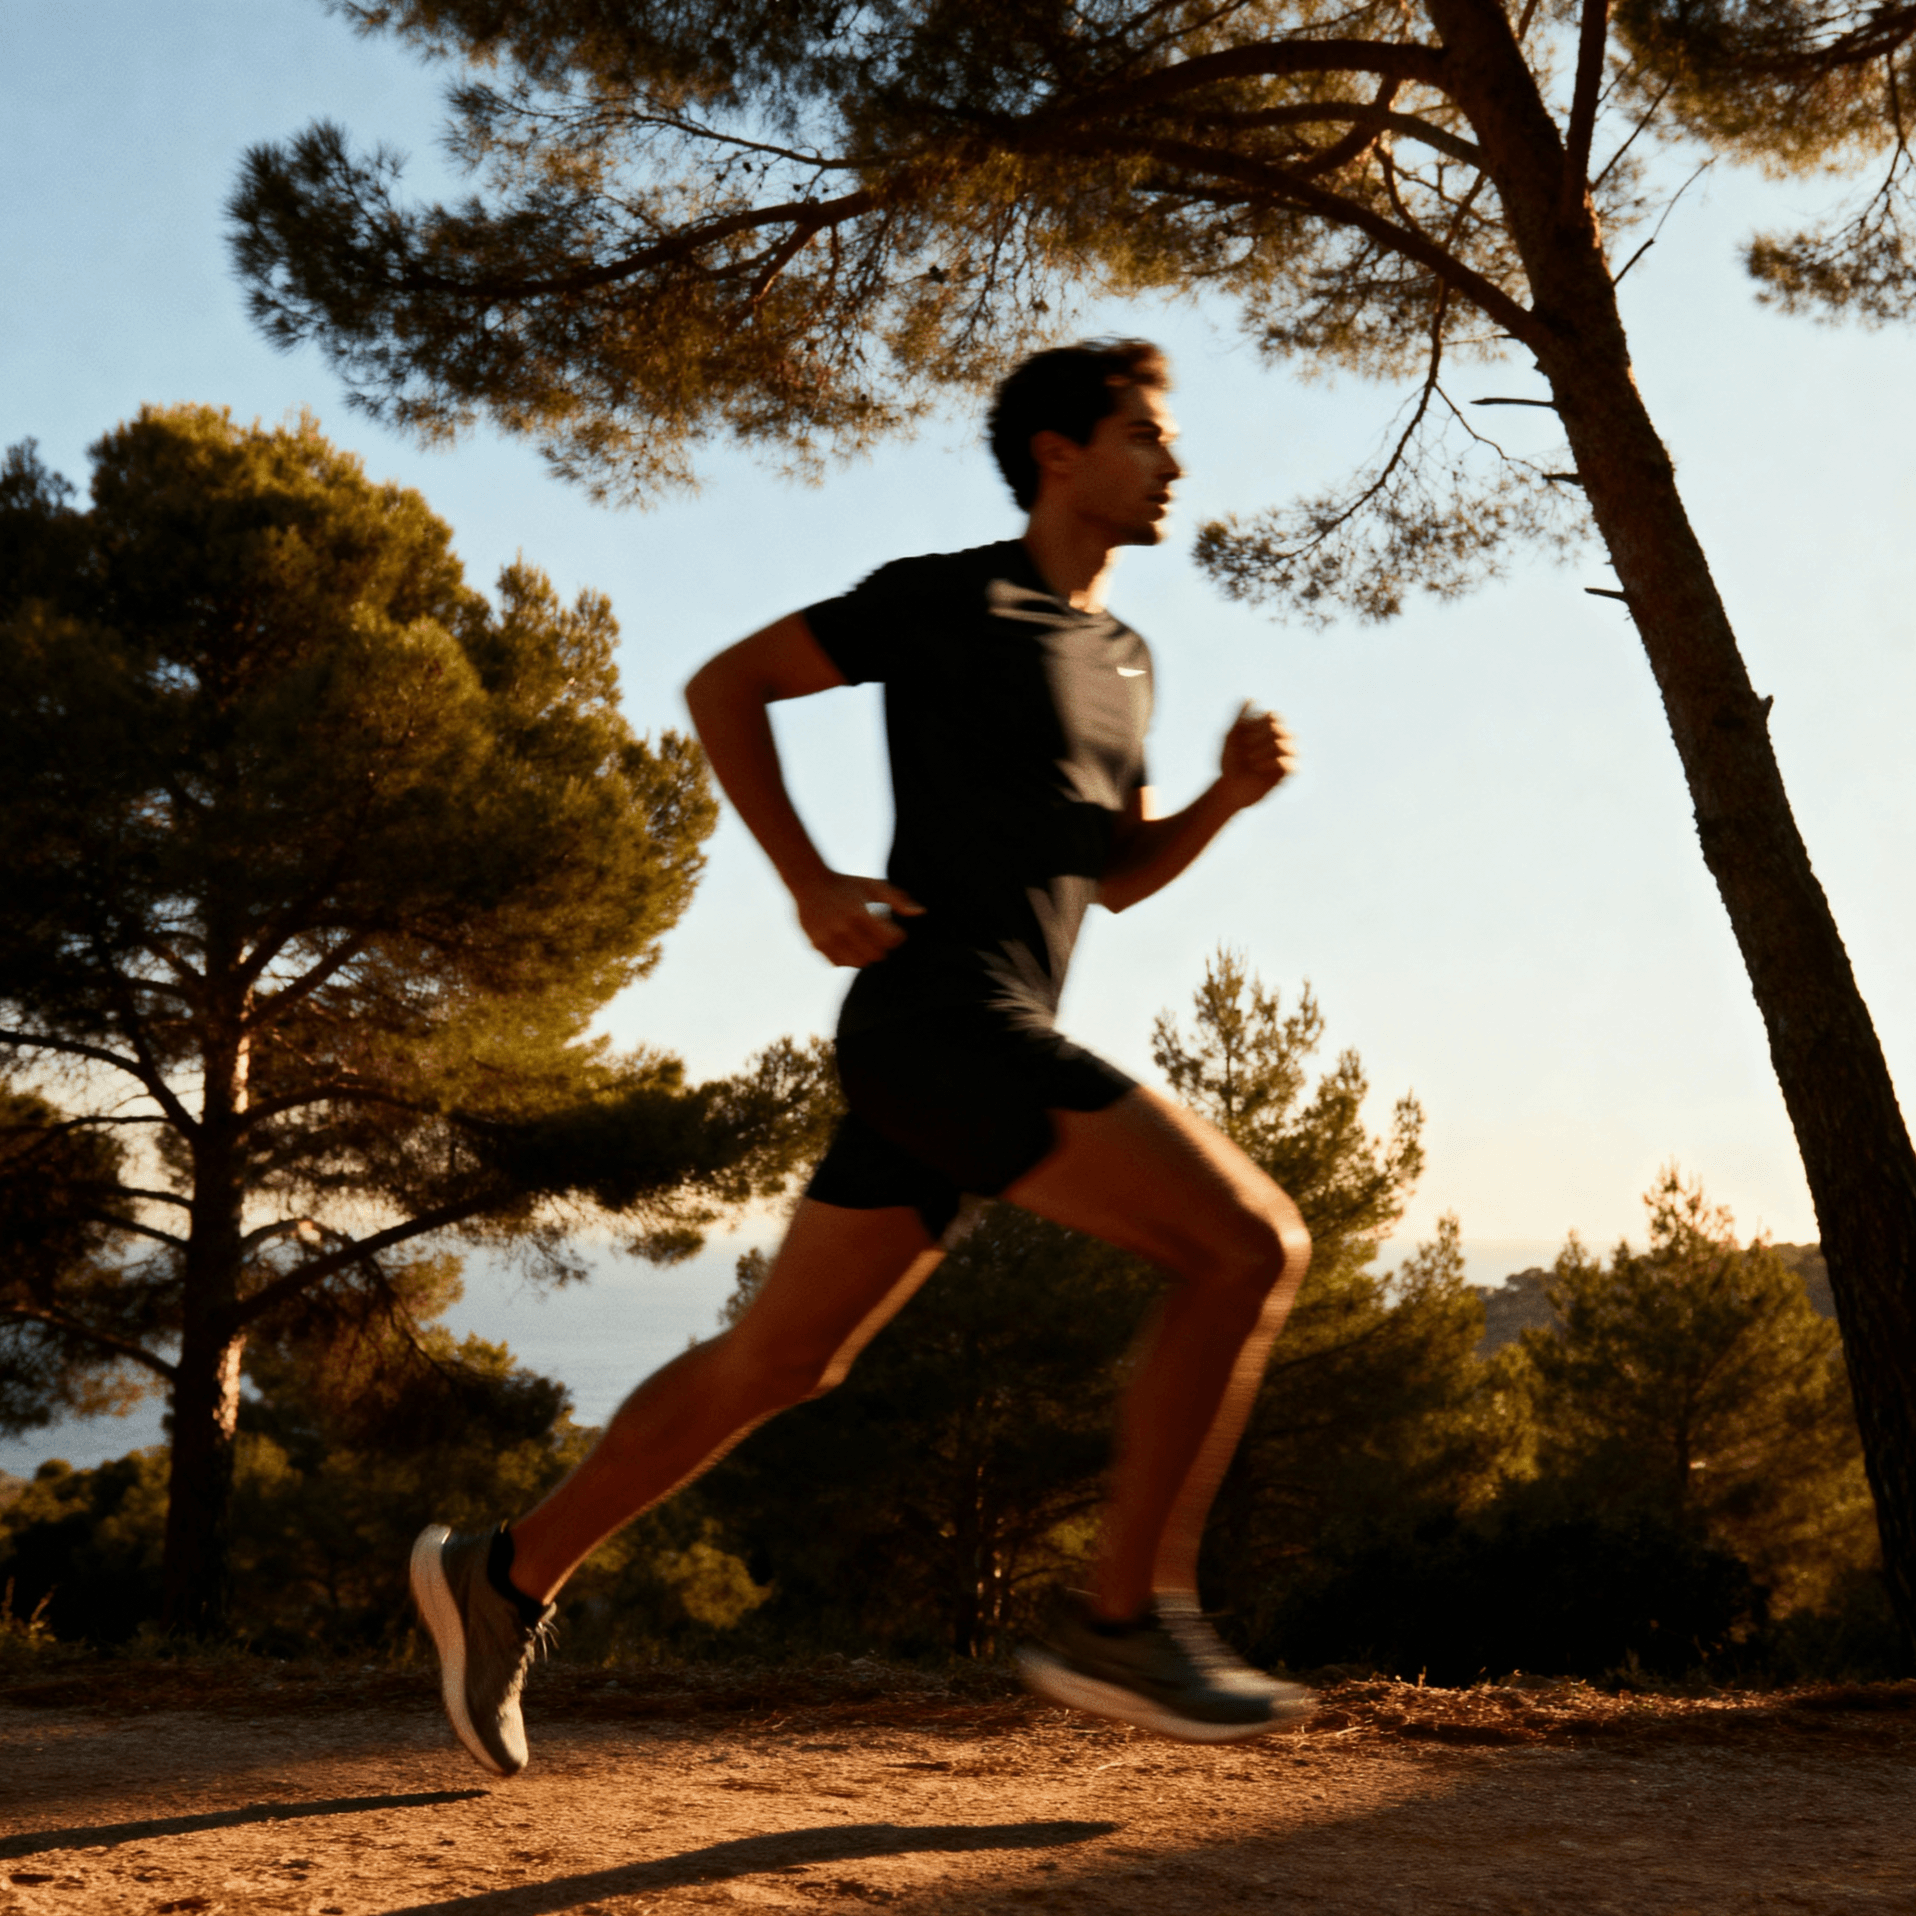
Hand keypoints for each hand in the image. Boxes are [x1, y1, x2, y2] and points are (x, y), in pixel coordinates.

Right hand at [792, 870, 924, 967]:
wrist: (809, 882)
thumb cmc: (847, 883)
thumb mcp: (873, 886)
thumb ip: (897, 899)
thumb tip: (921, 912)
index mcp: (859, 912)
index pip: (890, 939)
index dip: (897, 936)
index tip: (893, 929)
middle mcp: (843, 928)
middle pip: (876, 955)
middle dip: (882, 946)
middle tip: (878, 934)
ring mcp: (827, 938)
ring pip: (858, 963)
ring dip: (865, 955)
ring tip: (863, 940)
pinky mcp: (816, 945)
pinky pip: (839, 963)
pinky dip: (847, 958)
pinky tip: (848, 943)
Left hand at [1219, 701, 1297, 808]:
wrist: (1228, 789)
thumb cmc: (1229, 763)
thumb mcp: (1230, 738)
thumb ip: (1239, 718)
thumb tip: (1250, 698)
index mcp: (1267, 731)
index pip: (1274, 717)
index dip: (1261, 723)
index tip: (1245, 734)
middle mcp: (1278, 742)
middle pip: (1282, 730)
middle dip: (1262, 738)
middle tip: (1246, 748)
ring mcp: (1284, 758)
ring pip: (1290, 746)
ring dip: (1268, 751)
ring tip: (1251, 760)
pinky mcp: (1286, 775)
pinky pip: (1294, 766)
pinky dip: (1277, 764)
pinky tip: (1259, 768)